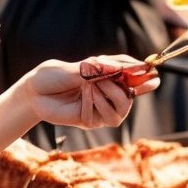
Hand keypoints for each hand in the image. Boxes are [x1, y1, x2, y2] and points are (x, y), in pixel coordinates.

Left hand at [27, 56, 159, 130]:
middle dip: (123, 86)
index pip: (131, 77)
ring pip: (121, 109)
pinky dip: (93, 105)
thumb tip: (125, 66)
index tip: (153, 74)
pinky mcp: (90, 121)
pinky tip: (82, 99)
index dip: (143, 76)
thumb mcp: (78, 67)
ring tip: (89, 87)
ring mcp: (99, 108)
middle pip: (130, 95)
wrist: (33, 92)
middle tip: (107, 77)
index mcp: (105, 76)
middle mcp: (106, 93)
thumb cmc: (53, 76)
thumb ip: (102, 69)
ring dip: (107, 95)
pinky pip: (103, 117)